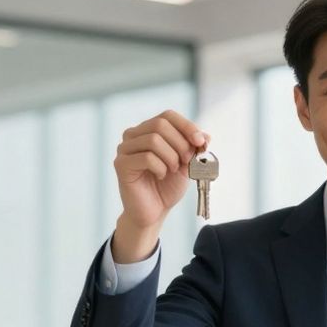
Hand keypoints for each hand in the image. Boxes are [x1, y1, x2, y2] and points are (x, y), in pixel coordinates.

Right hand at [112, 110, 207, 261]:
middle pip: (160, 125)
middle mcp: (133, 135)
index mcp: (148, 130)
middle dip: (180, 143)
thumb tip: (206, 135)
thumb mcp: (187, 164)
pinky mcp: (121, 164)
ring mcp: (124, 149)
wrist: (154, 211)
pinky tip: (161, 175)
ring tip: (173, 170)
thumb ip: (194, 148)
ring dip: (171, 157)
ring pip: (153, 140)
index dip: (187, 126)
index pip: (167, 116)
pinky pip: (146, 158)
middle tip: (187, 161)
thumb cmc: (168, 186)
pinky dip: (160, 167)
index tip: (200, 142)